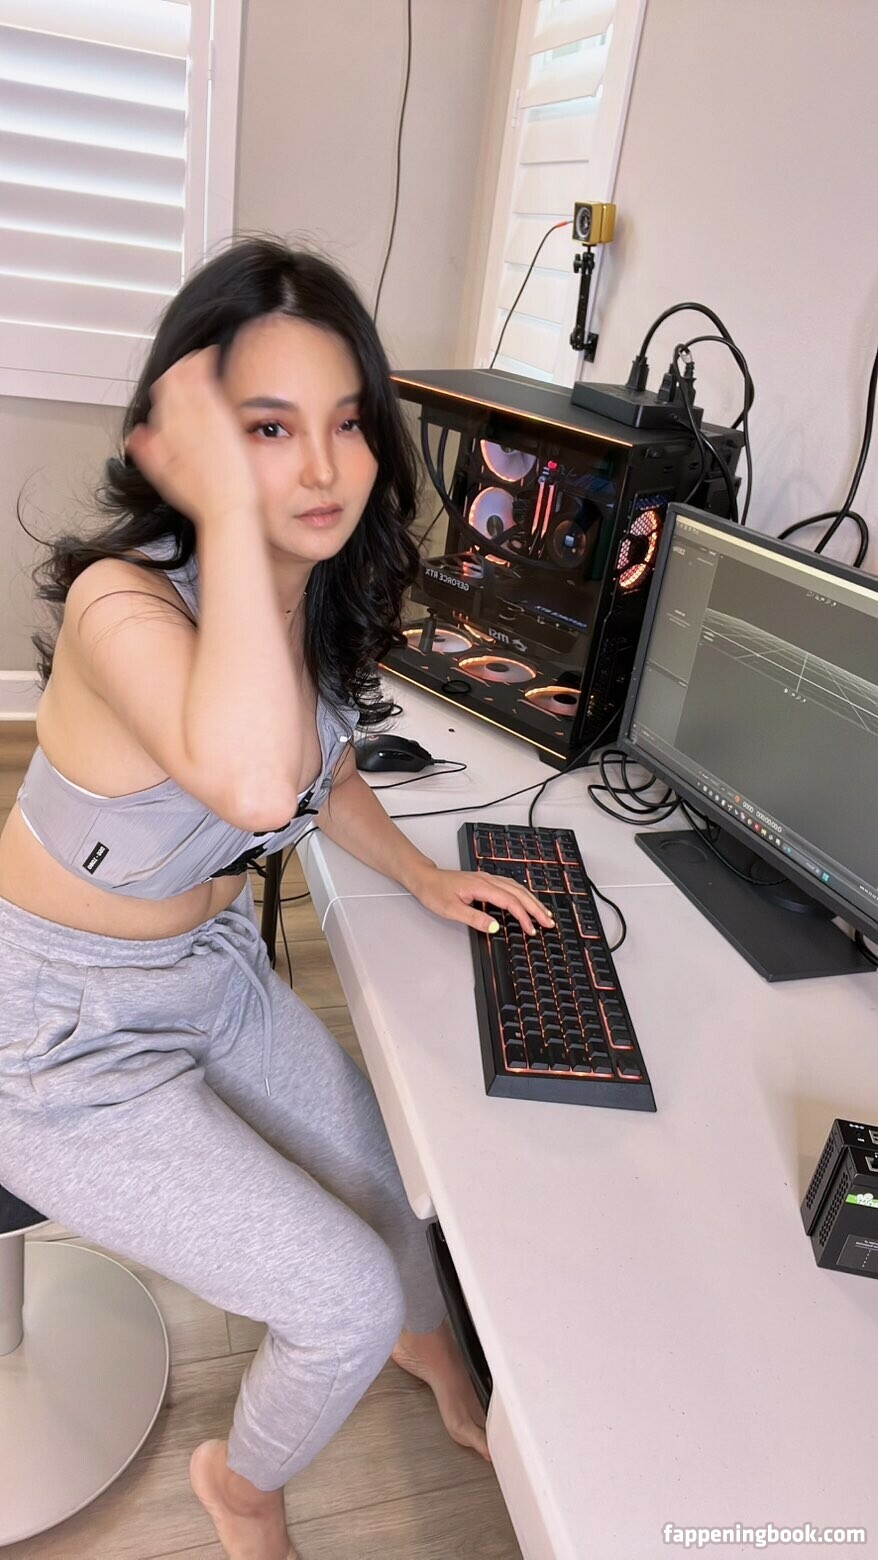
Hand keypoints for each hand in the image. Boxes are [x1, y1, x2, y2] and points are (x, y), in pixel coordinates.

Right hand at [126, 347, 258, 526]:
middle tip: (184, 365)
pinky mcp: (216, 416)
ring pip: (184, 380)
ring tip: (196, 355)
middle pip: (168, 388)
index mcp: (163, 438)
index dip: (164, 390)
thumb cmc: (202, 500)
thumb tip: (137, 434)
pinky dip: (204, 363)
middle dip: (175, 373)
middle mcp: (175, 425)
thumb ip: (148, 454)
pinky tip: (208, 353)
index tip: (171, 383)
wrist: (225, 508)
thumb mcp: (165, 479)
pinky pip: (204, 380)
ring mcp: (196, 419)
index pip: (159, 403)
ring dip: (188, 364)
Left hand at [410, 865, 555, 936]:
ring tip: (544, 913)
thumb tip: (495, 927)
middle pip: (519, 893)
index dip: (523, 916)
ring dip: (532, 901)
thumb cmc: (434, 892)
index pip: (510, 902)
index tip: (532, 929)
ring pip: (517, 888)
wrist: (424, 878)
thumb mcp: (451, 910)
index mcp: (481, 886)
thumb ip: (474, 918)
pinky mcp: (485, 881)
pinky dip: (522, 895)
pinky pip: (510, 886)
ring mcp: (487, 879)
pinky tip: (527, 901)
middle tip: (549, 922)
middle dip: (536, 908)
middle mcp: (487, 879)